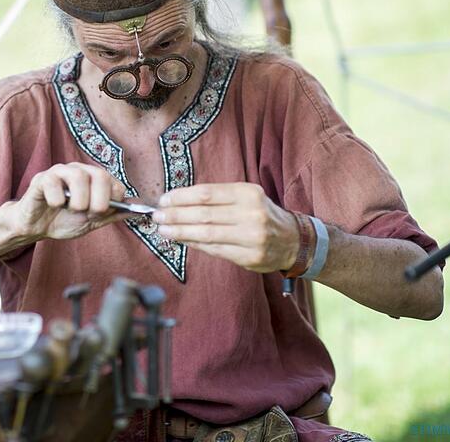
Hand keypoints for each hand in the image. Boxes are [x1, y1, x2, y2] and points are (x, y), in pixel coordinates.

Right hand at [7, 163, 128, 240]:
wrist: (36, 227)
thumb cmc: (63, 220)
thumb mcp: (92, 222)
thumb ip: (112, 214)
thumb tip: (137, 210)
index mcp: (93, 179)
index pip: (114, 181)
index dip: (113, 199)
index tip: (103, 213)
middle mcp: (79, 171)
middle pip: (99, 174)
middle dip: (99, 200)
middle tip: (90, 213)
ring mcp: (60, 172)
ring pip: (78, 176)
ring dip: (78, 200)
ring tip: (71, 209)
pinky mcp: (42, 178)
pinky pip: (53, 183)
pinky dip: (56, 200)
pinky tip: (53, 205)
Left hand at [152, 183, 299, 272]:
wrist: (292, 240)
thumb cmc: (259, 214)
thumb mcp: (243, 197)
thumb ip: (214, 199)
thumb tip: (176, 202)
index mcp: (248, 193)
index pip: (206, 193)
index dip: (181, 197)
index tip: (163, 201)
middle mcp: (252, 213)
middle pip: (204, 214)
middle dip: (176, 215)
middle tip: (157, 216)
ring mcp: (253, 237)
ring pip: (207, 234)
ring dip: (180, 232)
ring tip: (163, 229)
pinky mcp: (250, 256)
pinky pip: (215, 249)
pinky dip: (194, 244)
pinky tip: (181, 240)